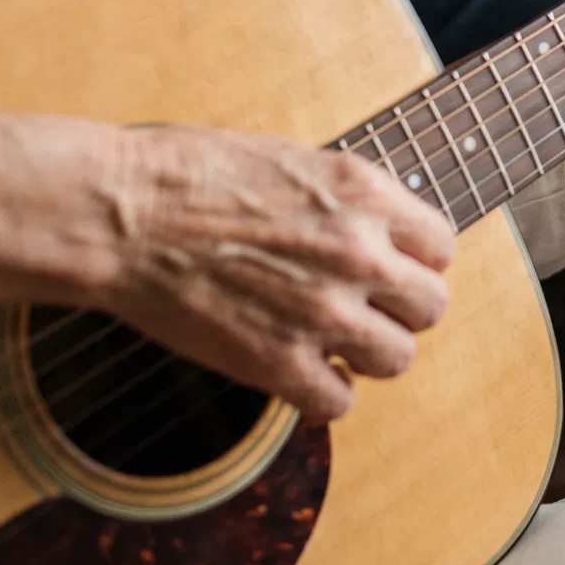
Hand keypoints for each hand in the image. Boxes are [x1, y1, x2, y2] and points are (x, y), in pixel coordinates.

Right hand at [98, 125, 453, 420]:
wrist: (123, 213)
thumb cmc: (193, 173)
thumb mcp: (296, 161)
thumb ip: (348, 200)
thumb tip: (377, 228)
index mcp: (366, 195)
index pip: (441, 247)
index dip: (415, 261)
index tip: (389, 268)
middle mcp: (360, 253)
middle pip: (431, 306)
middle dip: (400, 309)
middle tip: (364, 307)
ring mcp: (322, 311)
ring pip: (397, 358)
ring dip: (367, 354)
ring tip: (333, 342)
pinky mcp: (277, 362)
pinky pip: (338, 403)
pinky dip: (322, 395)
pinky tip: (300, 374)